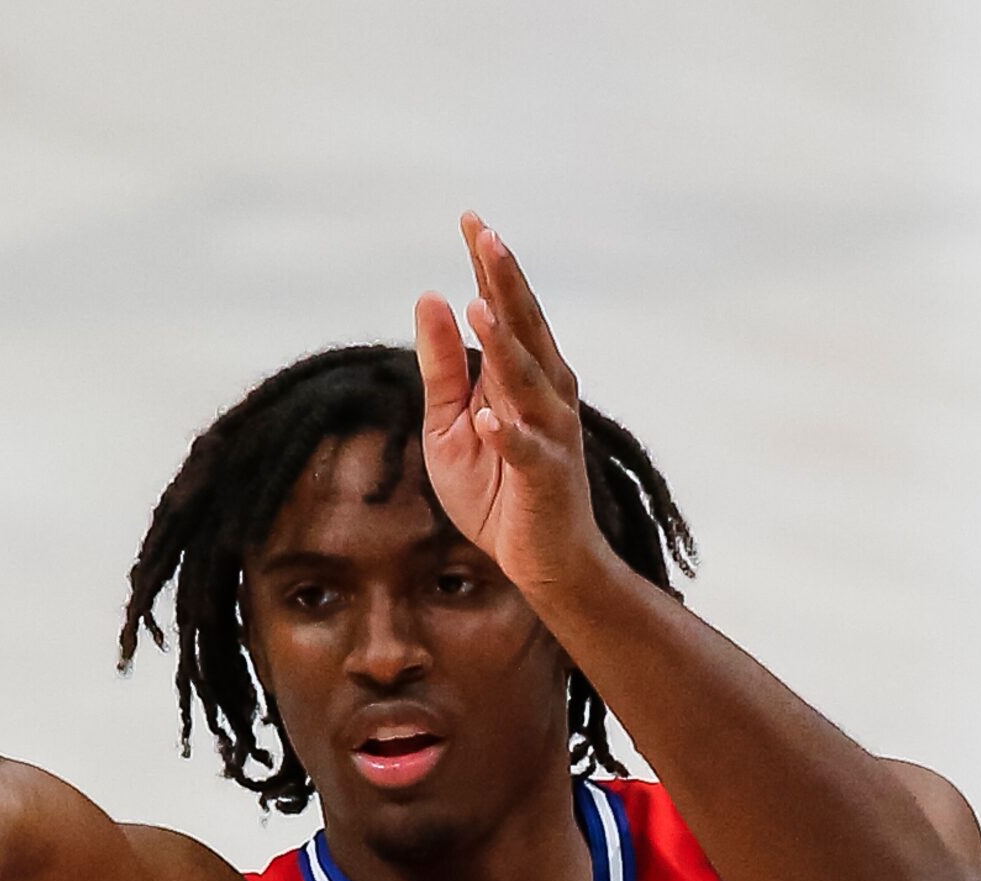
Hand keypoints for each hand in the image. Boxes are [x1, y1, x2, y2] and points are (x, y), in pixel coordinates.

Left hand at [412, 214, 614, 600]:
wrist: (543, 562)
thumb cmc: (497, 492)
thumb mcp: (451, 425)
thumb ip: (444, 368)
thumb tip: (430, 297)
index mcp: (522, 376)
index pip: (506, 310)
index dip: (489, 267)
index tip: (470, 219)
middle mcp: (545, 394)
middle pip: (524, 329)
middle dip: (505, 282)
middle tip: (485, 234)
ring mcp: (549, 434)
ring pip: (528, 381)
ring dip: (505, 345)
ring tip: (480, 304)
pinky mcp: (545, 478)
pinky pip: (525, 452)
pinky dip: (508, 435)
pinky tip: (488, 418)